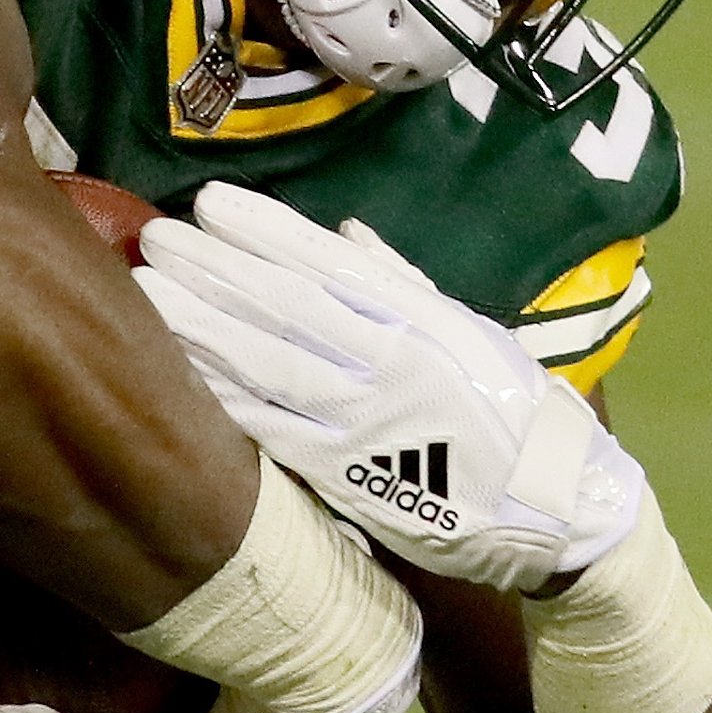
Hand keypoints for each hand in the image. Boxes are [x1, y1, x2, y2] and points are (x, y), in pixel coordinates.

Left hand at [133, 184, 646, 593]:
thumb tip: (343, 234)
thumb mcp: (473, 334)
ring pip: (269, 363)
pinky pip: (274, 430)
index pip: (329, 263)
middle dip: (215, 269)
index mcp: (422, 319)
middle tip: (154, 237)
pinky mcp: (350, 476)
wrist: (562, 510)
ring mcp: (367, 419)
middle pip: (285, 306)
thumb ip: (402, 282)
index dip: (266, 231)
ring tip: (149, 291)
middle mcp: (391, 360)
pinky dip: (225, 398)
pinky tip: (177, 373)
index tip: (212, 202)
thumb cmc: (519, 413)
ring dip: (202, 325)